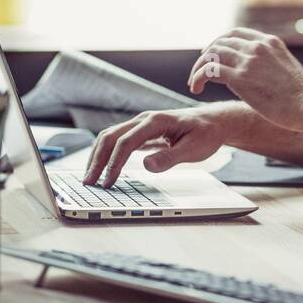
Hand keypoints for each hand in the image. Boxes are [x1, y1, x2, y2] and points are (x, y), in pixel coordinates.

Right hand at [81, 107, 226, 186]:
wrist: (213, 122)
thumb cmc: (205, 133)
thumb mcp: (194, 148)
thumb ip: (170, 157)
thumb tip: (147, 166)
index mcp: (156, 121)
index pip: (126, 142)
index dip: (114, 163)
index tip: (108, 182)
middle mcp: (144, 120)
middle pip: (111, 137)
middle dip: (97, 160)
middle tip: (88, 182)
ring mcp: (141, 125)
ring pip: (110, 138)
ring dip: (98, 157)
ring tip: (90, 177)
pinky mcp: (141, 132)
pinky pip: (118, 141)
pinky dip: (107, 154)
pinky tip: (103, 168)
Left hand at [188, 27, 302, 129]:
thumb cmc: (302, 95)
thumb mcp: (287, 68)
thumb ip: (271, 64)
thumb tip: (262, 74)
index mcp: (269, 42)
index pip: (236, 33)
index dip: (219, 42)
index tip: (212, 54)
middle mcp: (257, 47)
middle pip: (220, 42)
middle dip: (206, 56)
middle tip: (199, 71)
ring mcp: (248, 61)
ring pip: (212, 55)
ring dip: (198, 68)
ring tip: (194, 83)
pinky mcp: (241, 78)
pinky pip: (210, 71)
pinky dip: (198, 77)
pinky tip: (196, 88)